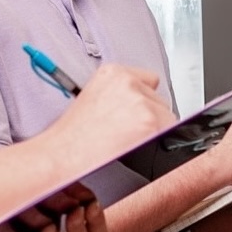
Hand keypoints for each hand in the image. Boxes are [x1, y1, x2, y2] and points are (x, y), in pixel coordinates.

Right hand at [47, 65, 174, 159]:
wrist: (61, 158)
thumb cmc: (71, 138)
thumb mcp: (92, 99)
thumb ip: (119, 96)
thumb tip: (140, 107)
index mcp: (113, 73)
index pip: (149, 81)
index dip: (143, 101)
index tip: (135, 114)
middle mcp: (130, 83)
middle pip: (160, 102)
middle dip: (149, 118)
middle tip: (126, 135)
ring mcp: (142, 103)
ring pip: (167, 120)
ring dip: (154, 132)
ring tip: (125, 144)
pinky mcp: (152, 124)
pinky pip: (169, 136)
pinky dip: (157, 146)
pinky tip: (134, 150)